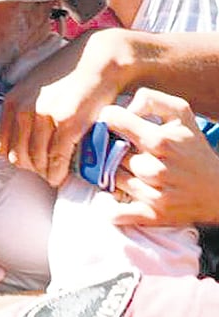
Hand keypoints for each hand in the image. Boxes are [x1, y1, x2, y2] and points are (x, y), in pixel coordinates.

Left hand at [0, 29, 128, 186]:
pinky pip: (57, 158)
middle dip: (31, 168)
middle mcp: (24, 110)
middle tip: (44, 172)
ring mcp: (45, 117)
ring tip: (54, 175)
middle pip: (18, 156)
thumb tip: (24, 134)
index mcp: (13, 101)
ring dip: (45, 173)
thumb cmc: (71, 72)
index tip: (28, 162)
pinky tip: (62, 176)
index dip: (16, 158)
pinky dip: (58, 172)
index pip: (2, 144)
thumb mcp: (35, 87)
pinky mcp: (68, 123)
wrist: (100, 58)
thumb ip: (25, 107)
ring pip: (37, 160)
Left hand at [97, 88, 218, 225]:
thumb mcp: (181, 115)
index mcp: (160, 141)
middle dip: (113, 150)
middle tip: (125, 151)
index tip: (112, 124)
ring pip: (111, 178)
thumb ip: (152, 100)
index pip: (114, 121)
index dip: (107, 120)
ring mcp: (154, 194)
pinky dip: (111, 208)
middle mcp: (156, 168)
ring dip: (115, 175)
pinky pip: (115, 213)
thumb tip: (125, 106)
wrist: (218, 190)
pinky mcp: (152, 216)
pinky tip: (118, 198)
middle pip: (110, 153)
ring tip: (131, 171)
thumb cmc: (193, 148)